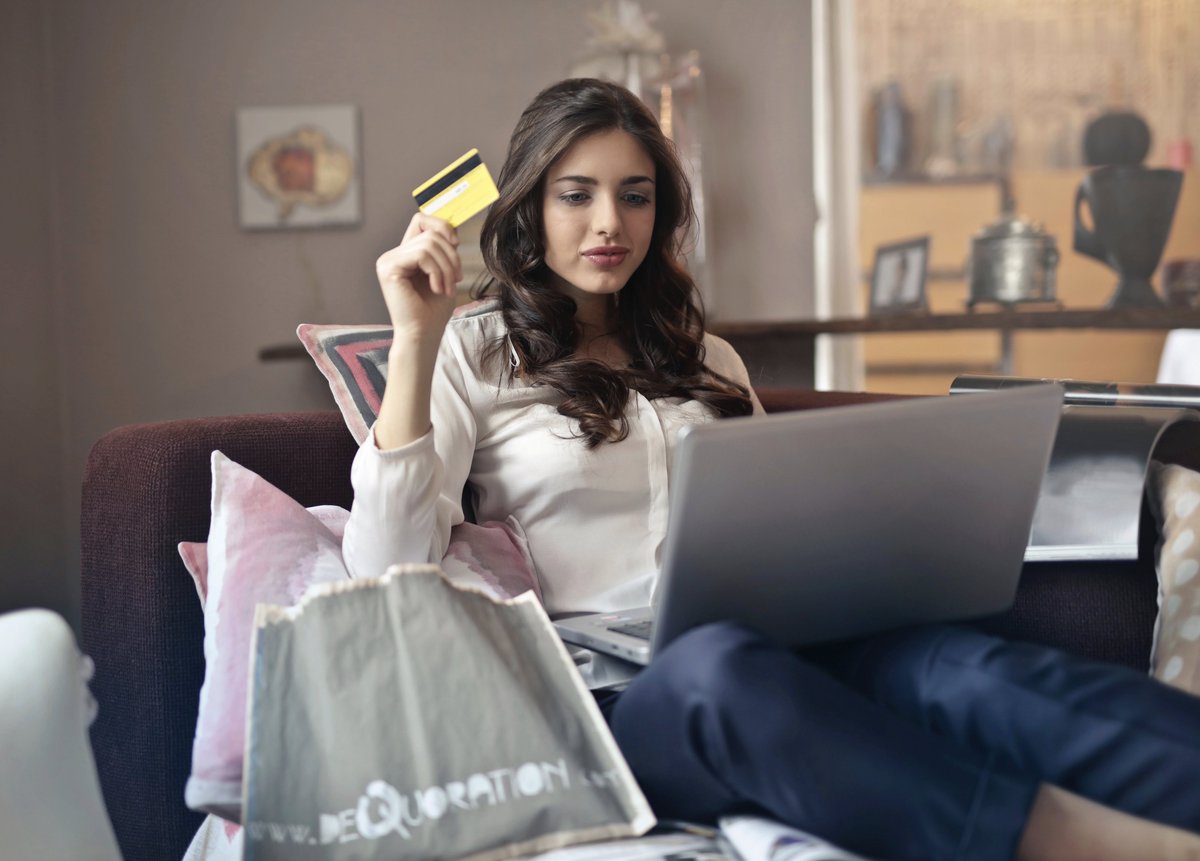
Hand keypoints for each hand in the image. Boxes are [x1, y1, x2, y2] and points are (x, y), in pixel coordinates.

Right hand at [374, 212, 462, 344]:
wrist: (423, 334)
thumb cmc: (433, 310)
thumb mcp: (445, 272)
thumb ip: (444, 249)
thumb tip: (453, 227)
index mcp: (405, 254)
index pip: (421, 220)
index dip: (441, 226)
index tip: (456, 245)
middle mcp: (393, 255)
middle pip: (430, 233)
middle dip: (451, 256)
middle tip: (456, 280)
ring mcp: (388, 260)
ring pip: (428, 244)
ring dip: (446, 267)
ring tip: (447, 288)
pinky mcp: (388, 268)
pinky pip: (421, 254)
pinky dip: (437, 271)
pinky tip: (437, 289)